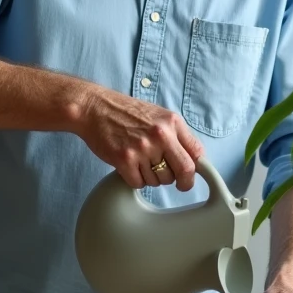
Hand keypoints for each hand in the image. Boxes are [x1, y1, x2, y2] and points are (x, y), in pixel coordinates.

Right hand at [73, 85, 203, 190]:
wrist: (95, 108)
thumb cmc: (126, 113)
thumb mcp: (159, 116)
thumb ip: (177, 135)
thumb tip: (194, 160)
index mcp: (172, 122)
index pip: (196, 153)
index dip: (196, 170)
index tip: (190, 177)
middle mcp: (160, 135)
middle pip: (184, 171)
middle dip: (183, 182)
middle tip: (176, 183)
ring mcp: (142, 148)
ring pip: (160, 180)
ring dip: (153, 178)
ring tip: (141, 163)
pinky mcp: (124, 160)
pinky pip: (139, 183)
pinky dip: (135, 180)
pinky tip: (130, 167)